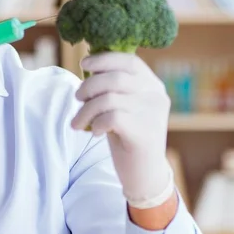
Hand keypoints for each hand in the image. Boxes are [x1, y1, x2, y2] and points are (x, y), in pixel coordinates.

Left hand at [71, 52, 174, 209]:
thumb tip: (88, 65)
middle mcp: (156, 96)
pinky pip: (111, 118)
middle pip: (115, 78)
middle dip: (88, 86)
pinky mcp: (145, 133)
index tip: (83, 64)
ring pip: (108, 98)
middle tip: (77, 98)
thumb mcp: (122, 106)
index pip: (129, 61)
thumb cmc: (127, 136)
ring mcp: (152, 114)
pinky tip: (95, 132)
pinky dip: (96, 123)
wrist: (144, 174)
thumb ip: (113, 88)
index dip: (104, 59)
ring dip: (86, 109)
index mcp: (153, 85)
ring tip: (78, 122)